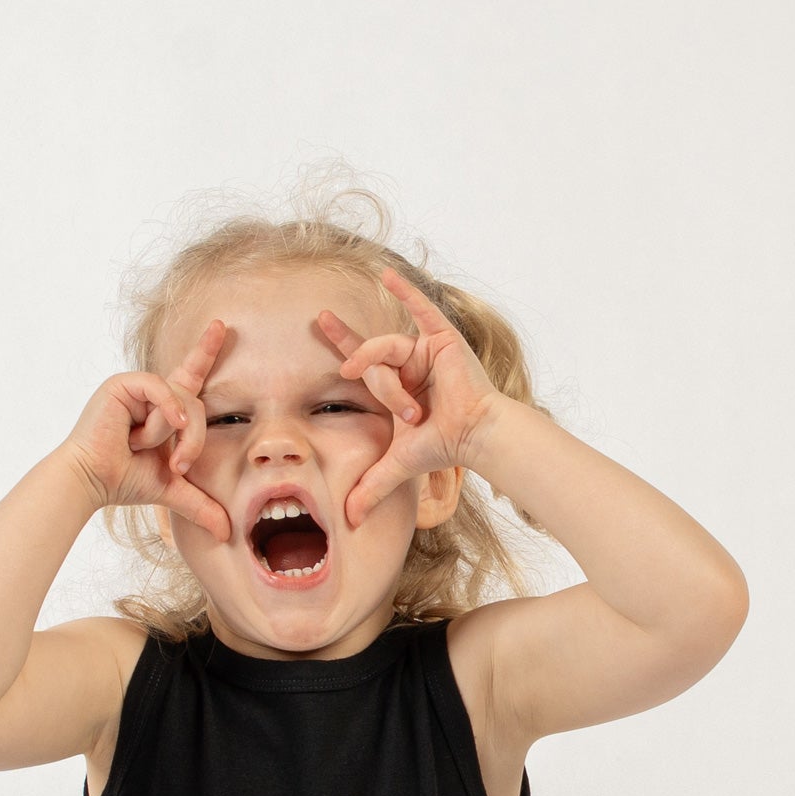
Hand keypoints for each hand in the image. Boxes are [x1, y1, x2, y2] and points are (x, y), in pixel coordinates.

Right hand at [59, 319, 233, 542]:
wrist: (93, 481)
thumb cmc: (124, 481)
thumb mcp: (172, 490)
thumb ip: (201, 505)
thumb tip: (225, 534)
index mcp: (164, 410)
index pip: (192, 376)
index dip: (205, 351)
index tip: (222, 326)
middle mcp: (152, 394)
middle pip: (196, 402)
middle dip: (193, 439)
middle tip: (179, 465)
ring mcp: (137, 387)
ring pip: (180, 399)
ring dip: (168, 433)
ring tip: (145, 449)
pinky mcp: (123, 384)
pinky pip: (159, 387)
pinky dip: (164, 409)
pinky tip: (155, 428)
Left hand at [317, 266, 505, 529]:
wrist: (474, 436)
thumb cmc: (443, 446)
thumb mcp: (398, 464)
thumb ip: (372, 487)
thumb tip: (349, 522)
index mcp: (396, 385)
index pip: (363, 363)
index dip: (343, 347)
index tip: (320, 326)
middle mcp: (408, 364)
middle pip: (373, 359)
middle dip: (366, 372)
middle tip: (341, 352)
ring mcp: (424, 349)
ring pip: (389, 347)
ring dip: (390, 377)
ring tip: (401, 402)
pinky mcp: (441, 337)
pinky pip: (420, 308)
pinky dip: (405, 291)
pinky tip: (385, 273)